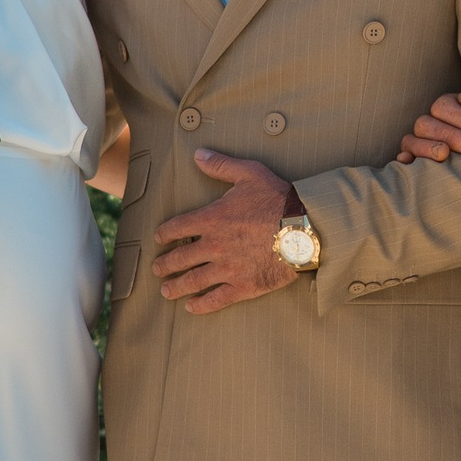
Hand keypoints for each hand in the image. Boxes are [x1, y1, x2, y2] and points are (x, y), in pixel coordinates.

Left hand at [154, 152, 295, 313]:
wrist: (304, 230)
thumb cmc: (278, 200)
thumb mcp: (249, 173)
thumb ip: (221, 165)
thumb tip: (198, 154)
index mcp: (211, 219)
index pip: (177, 227)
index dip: (164, 233)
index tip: (159, 238)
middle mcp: (213, 246)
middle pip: (180, 258)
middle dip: (164, 264)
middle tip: (157, 268)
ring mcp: (227, 268)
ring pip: (193, 281)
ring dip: (176, 287)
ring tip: (166, 291)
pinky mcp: (243, 286)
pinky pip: (216, 299)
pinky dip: (201, 305)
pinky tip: (191, 307)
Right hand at [396, 86, 460, 166]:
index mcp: (445, 108)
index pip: (444, 107)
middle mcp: (428, 124)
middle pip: (426, 124)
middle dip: (450, 135)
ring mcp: (417, 142)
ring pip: (411, 141)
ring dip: (426, 147)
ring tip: (444, 154)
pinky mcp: (414, 161)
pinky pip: (403, 159)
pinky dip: (404, 160)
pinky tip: (408, 162)